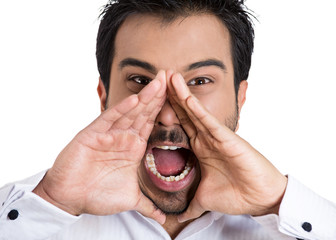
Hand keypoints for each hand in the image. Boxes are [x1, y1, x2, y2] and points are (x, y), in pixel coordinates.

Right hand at [33, 71, 167, 223]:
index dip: (165, 109)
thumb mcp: (131, 198)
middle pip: (144, 112)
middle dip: (158, 95)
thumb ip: (148, 205)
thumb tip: (163, 218)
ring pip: (129, 112)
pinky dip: (122, 110)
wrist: (70, 198)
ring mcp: (108, 134)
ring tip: (159, 81)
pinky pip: (109, 120)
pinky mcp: (92, 135)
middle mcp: (123, 137)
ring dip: (145, 97)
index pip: (152, 124)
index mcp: (134, 147)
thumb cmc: (98, 194)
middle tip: (171, 76)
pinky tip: (135, 99)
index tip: (179, 95)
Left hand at [167, 73, 287, 221]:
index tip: (152, 101)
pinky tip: (185, 97)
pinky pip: (209, 122)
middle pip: (184, 113)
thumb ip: (190, 204)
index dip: (166, 112)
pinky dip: (197, 109)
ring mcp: (216, 137)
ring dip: (181, 94)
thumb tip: (178, 217)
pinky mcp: (228, 139)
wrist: (259, 199)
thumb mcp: (203, 198)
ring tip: (169, 77)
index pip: (180, 126)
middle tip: (158, 78)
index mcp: (200, 148)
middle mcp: (207, 138)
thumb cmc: (236, 195)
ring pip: (195, 112)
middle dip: (171, 96)